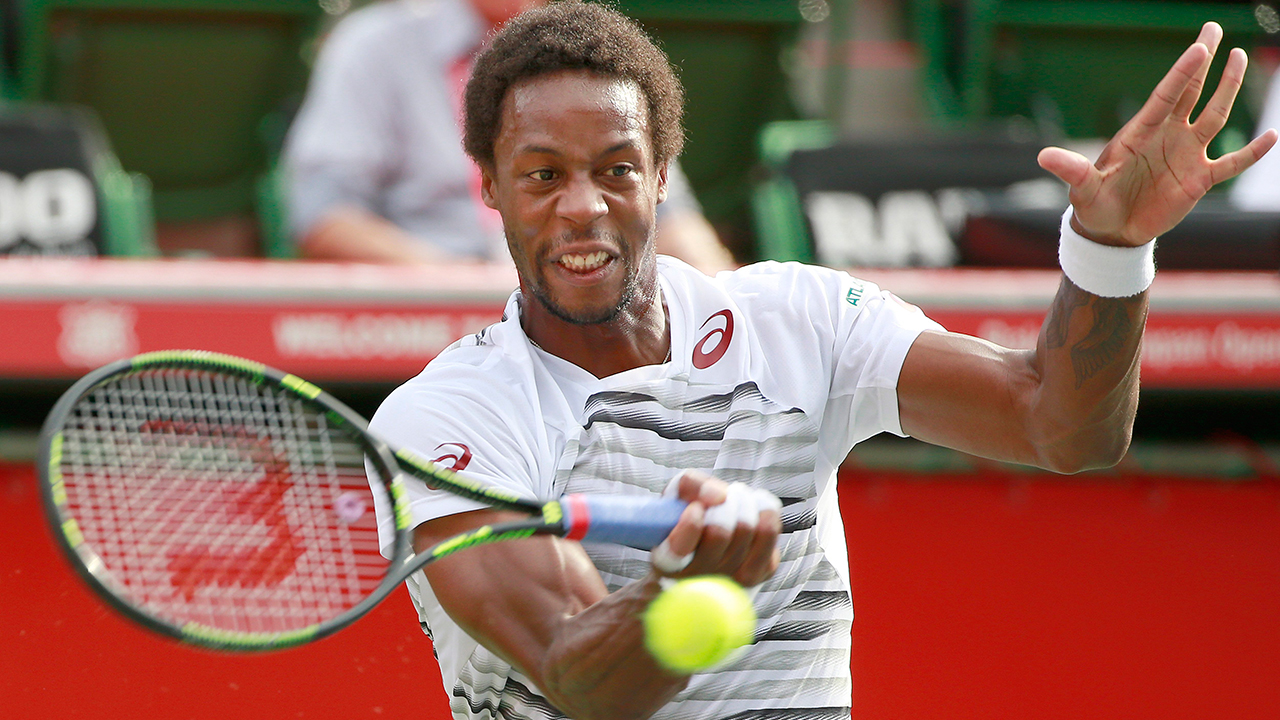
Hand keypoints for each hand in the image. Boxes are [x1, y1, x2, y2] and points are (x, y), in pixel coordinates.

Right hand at [652, 470, 780, 586]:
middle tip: (722, 495)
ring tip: (737, 496)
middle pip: (719, 533)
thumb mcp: (677, 495)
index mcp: (668, 561)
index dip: (690, 525)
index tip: (694, 508)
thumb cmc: (689, 515)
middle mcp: (698, 576)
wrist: (712, 539)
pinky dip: (764, 509)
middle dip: (723, 503)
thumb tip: (719, 496)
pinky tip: (755, 506)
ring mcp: (730, 578)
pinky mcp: (760, 572)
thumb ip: (689, 486)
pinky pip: (769, 532)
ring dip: (743, 501)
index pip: (678, 550)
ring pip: (747, 529)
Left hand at [1037, 22, 1277, 246]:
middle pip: (1190, 92)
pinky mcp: (1198, 179)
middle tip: (1212, 30)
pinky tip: (1271, 137)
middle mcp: (1167, 136)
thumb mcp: (1082, 188)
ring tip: (1240, 58)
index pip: (1166, 96)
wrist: (1111, 232)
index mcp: (1140, 132)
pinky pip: (1231, 163)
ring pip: (1214, 116)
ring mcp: (1185, 155)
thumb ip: (1071, 170)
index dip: (1183, 73)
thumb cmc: (1094, 205)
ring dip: (1227, 90)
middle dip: (1203, 63)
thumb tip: (1042, 157)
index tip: (1200, 47)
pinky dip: (1251, 152)